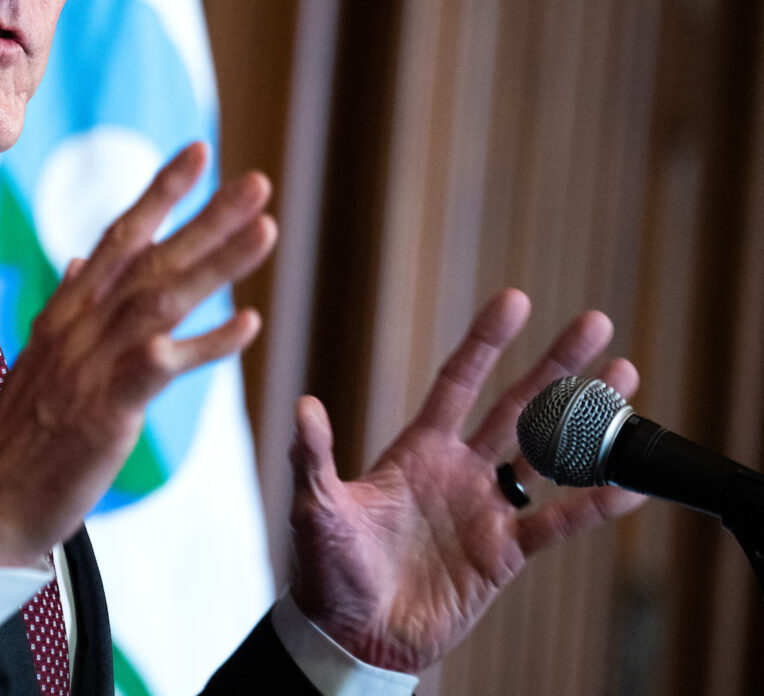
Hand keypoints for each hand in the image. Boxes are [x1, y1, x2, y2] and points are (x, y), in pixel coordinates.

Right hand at [0, 143, 277, 565]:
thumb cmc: (20, 437)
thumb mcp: (38, 359)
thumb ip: (66, 306)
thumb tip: (82, 260)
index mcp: (65, 313)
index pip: (118, 237)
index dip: (160, 193)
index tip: (199, 154)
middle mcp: (77, 327)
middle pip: (149, 258)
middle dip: (204, 216)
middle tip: (256, 182)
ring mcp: (90, 364)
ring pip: (160, 299)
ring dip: (217, 263)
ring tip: (266, 230)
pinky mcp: (105, 408)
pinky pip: (161, 364)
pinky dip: (205, 343)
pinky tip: (247, 323)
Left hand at [287, 290, 646, 671]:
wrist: (352, 633)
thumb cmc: (327, 569)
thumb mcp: (315, 508)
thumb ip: (313, 457)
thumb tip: (303, 406)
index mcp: (417, 450)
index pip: (458, 383)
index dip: (486, 343)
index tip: (515, 300)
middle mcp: (459, 471)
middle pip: (517, 407)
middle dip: (555, 366)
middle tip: (596, 323)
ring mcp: (486, 510)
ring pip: (548, 455)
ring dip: (586, 421)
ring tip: (626, 381)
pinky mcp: (504, 554)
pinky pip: (557, 523)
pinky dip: (594, 505)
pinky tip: (630, 483)